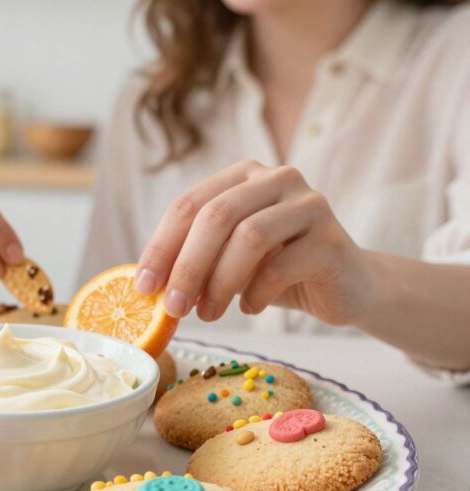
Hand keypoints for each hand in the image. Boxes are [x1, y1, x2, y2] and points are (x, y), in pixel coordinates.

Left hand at [134, 160, 374, 325]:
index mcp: (242, 176)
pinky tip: (249, 308)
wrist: (346, 286)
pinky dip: (256, 293)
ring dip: (219, 283)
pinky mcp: (331, 239)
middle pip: (216, 216)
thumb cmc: (276, 271)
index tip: (143, 287)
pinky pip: (282, 266)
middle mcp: (277, 178)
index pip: (189, 205)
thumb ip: (193, 260)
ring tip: (208, 314)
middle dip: (187, 266)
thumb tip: (145, 286)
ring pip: (249, 237)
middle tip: (173, 307)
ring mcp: (308, 204)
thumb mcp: (227, 260)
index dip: (161, 247)